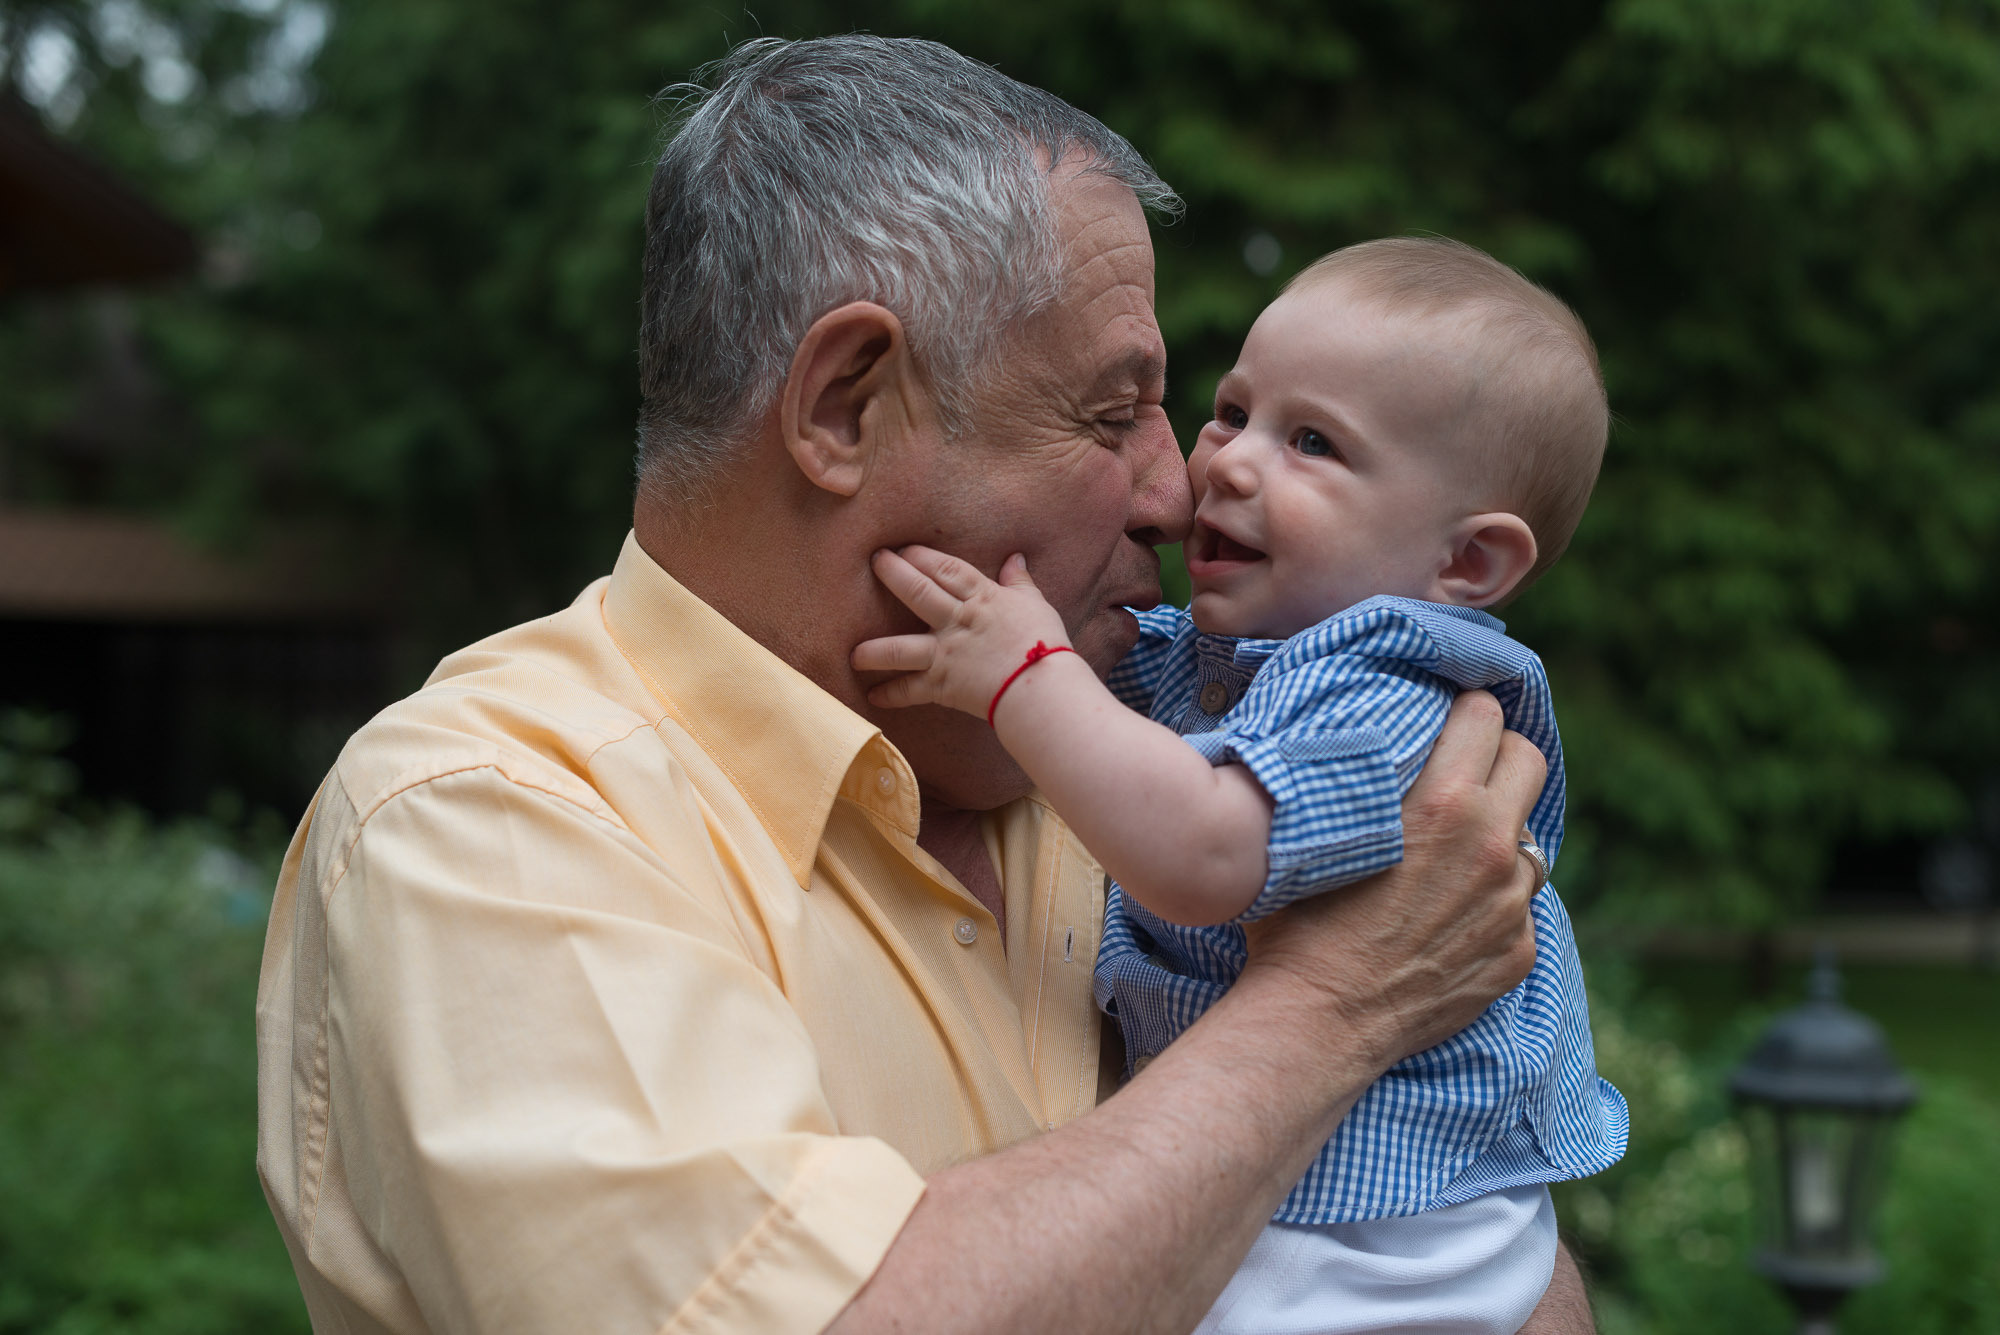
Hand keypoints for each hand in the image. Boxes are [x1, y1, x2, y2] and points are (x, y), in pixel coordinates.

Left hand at [853, 546, 1072, 717]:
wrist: (1041, 688)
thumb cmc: (1045, 644)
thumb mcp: (1036, 605)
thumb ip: (1020, 581)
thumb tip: (1015, 557)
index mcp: (982, 598)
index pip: (945, 569)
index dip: (921, 556)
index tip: (902, 549)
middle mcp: (957, 621)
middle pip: (917, 592)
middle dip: (893, 574)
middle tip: (873, 562)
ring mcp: (946, 653)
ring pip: (900, 647)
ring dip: (873, 650)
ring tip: (853, 653)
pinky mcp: (943, 685)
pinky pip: (910, 690)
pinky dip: (892, 694)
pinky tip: (874, 696)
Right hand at [1241, 691, 1546, 1077]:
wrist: (1319, 1020)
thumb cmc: (1298, 923)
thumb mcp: (1323, 833)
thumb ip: (1359, 788)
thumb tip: (1356, 751)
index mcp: (1442, 804)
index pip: (1486, 717)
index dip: (1466, 712)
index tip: (1449, 721)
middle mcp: (1490, 847)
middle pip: (1530, 762)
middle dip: (1500, 756)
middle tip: (1466, 770)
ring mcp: (1511, 904)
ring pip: (1528, 840)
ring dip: (1497, 836)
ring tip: (1451, 854)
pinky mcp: (1517, 951)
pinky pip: (1518, 906)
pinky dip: (1491, 901)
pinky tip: (1446, 916)